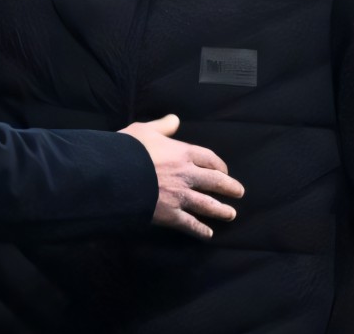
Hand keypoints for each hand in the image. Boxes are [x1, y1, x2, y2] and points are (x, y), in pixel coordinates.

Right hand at [119, 114, 243, 239]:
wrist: (114, 174)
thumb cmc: (128, 149)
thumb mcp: (144, 130)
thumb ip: (163, 126)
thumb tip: (175, 120)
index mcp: (182, 153)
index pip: (209, 158)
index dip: (219, 165)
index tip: (224, 170)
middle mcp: (186, 175)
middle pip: (215, 182)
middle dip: (229, 187)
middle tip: (239, 192)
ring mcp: (180, 196)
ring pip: (208, 204)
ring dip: (221, 210)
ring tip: (231, 214)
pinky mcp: (170, 214)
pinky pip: (190, 224)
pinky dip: (200, 230)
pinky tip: (208, 234)